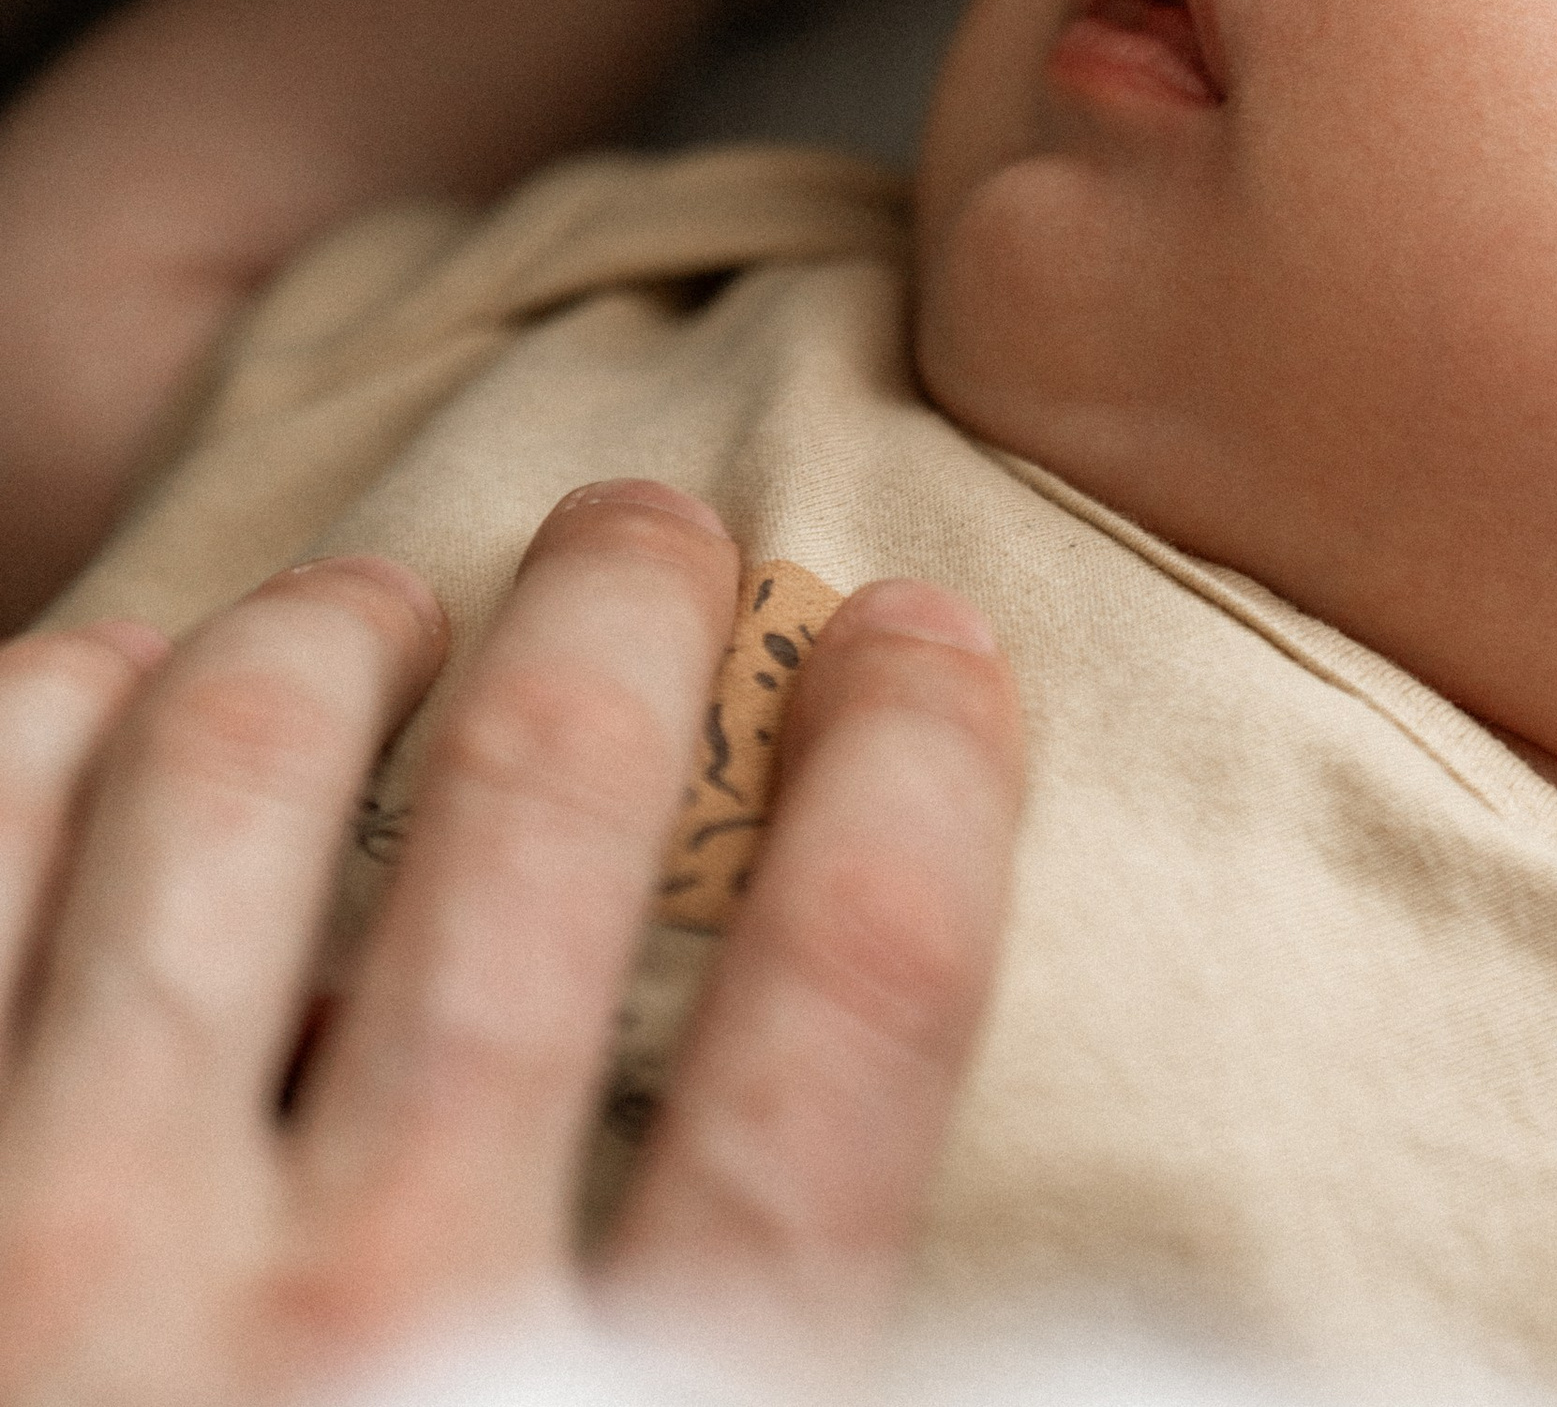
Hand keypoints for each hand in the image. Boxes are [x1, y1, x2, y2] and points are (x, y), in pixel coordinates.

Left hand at [0, 486, 1021, 1404]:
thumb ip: (783, 1377)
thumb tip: (1148, 1341)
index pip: (830, 1053)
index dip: (914, 795)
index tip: (933, 635)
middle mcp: (347, 1341)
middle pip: (540, 850)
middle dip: (631, 630)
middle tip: (657, 535)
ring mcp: (62, 1265)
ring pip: (235, 796)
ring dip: (348, 638)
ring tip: (397, 601)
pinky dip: (57, 725)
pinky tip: (123, 683)